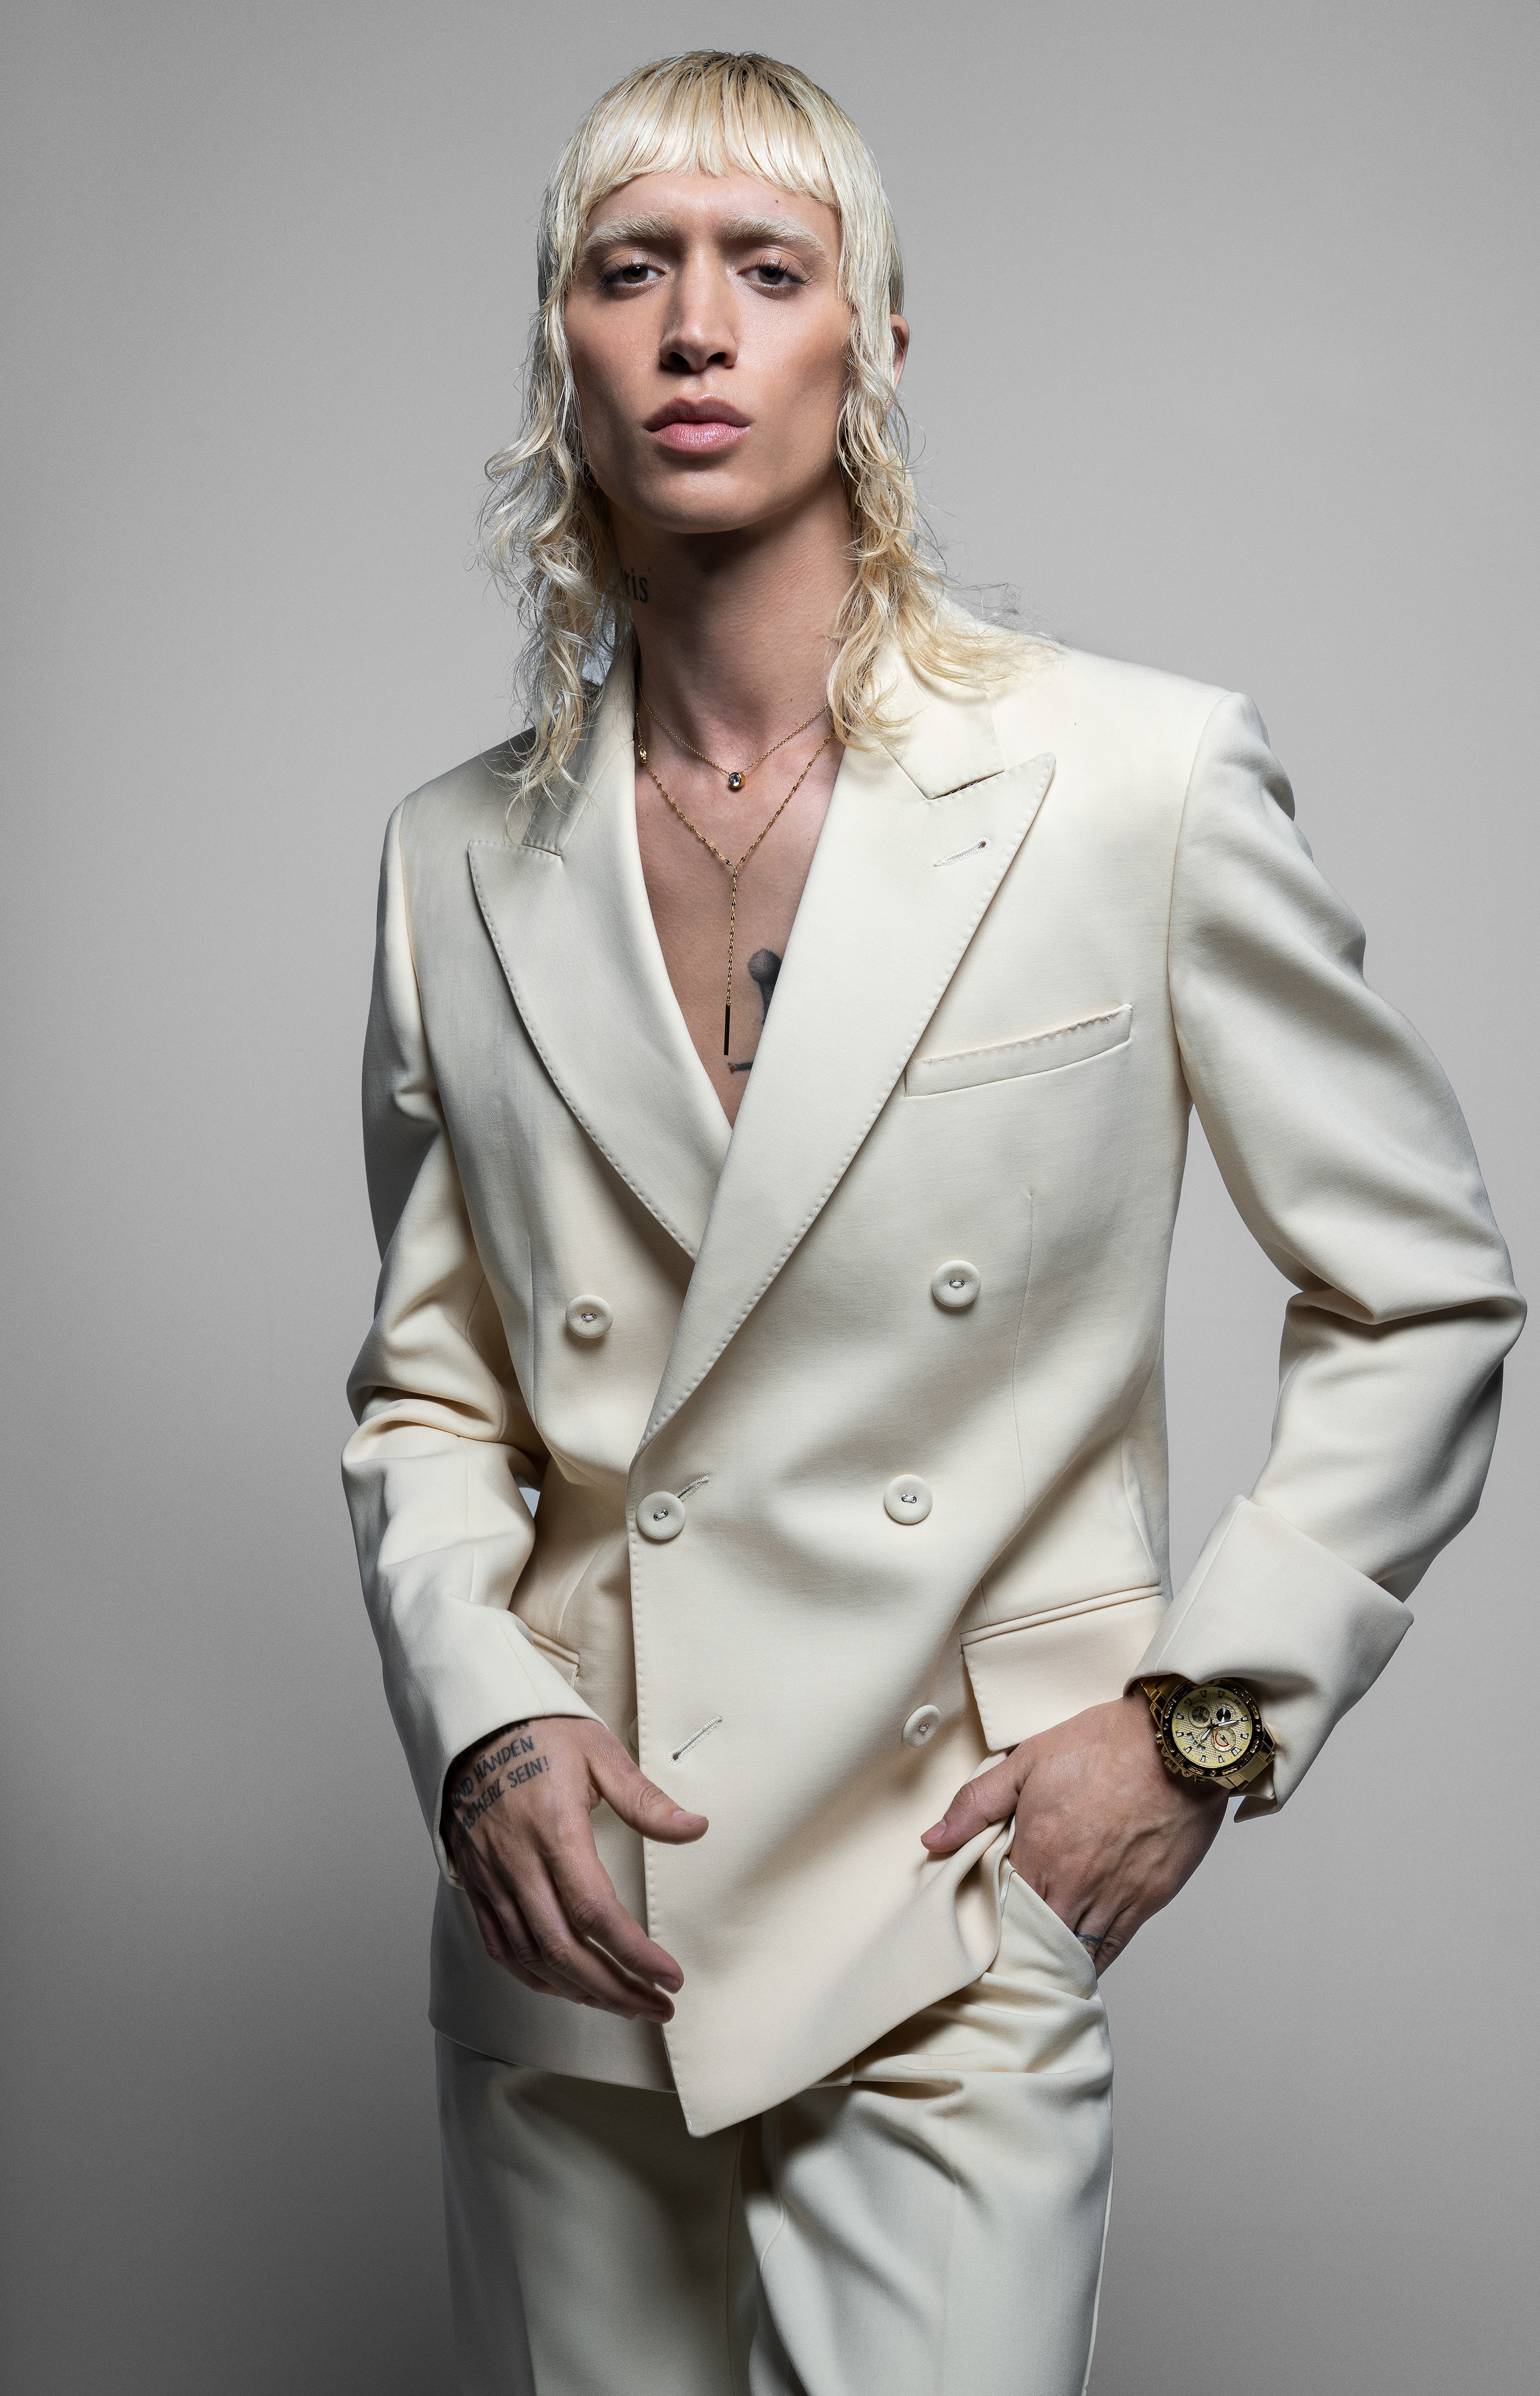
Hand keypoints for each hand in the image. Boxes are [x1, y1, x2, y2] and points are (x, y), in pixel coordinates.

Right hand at [444, 1717, 707, 2021]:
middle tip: (656, 2006)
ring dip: (581, 1992)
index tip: (669, 1977)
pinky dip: (535, 1977)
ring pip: (534, 1958)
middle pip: (565, 1950)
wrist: (473, 1726)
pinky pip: (502, 1948)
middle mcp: (518, 1863)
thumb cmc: (538, 1734)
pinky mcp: (477, 1885)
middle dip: (615, 1989)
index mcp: (553, 1830)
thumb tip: (694, 1829)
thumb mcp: (599, 1753)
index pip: (596, 1911)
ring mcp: (492, 1879)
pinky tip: (566, 1987)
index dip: (634, 1954)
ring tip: (623, 2004)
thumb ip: (645, 1799)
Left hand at [921, 1693, 1223, 1970]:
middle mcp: (1073, 1883)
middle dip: (1015, 1956)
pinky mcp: (1149, 1899)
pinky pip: (1114, 1947)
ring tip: (1033, 1976)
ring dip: (1052, 1964)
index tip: (975, 1944)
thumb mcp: (1026, 1761)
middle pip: (1034, 1942)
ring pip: (1074, 1952)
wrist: (1174, 1742)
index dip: (987, 1930)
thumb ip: (976, 1803)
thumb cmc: (1103, 1744)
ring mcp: (1113, 1896)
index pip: (999, 1912)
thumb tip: (933, 1839)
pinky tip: (1079, 1968)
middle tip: (999, 1969)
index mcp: (1037, 1851)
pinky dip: (1094, 1962)